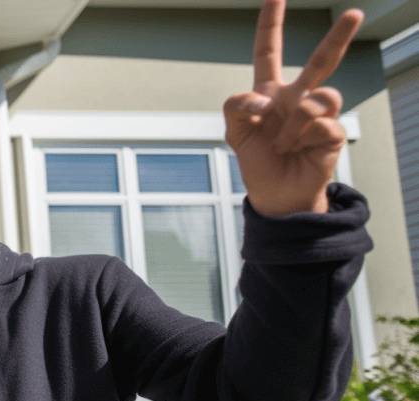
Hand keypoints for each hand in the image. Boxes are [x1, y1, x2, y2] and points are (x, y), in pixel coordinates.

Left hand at [223, 0, 362, 216]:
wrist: (276, 193)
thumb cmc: (257, 161)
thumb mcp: (234, 133)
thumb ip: (236, 107)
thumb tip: (263, 100)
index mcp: (270, 91)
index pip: (269, 51)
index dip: (271, 24)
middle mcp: (297, 97)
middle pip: (322, 61)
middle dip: (339, 36)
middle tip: (355, 13)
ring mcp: (318, 114)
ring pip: (317, 97)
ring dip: (294, 122)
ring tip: (283, 144)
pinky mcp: (333, 132)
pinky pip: (322, 123)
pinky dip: (303, 137)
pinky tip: (298, 149)